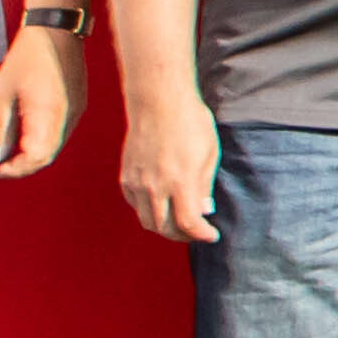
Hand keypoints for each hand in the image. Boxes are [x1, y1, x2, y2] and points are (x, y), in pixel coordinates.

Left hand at [0, 25, 65, 181]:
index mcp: (47, 114)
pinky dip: (43, 144)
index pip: (35, 158)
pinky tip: (27, 139)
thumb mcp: (2, 93)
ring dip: (32, 157)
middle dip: (21, 168)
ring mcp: (76, 113)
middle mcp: (67, 117)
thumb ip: (0, 128)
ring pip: (55, 148)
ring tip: (9, 156)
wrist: (57, 33)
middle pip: (46, 158)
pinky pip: (61, 135)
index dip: (13, 170)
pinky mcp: (79, 108)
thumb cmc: (28, 57)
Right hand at [119, 88, 216, 245]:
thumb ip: (204, 187)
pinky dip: (149, 211)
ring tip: (181, 222)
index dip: (201, 235)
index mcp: (180, 181)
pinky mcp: (125, 176)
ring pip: (147, 220)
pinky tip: (162, 204)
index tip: (212, 236)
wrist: (158, 102)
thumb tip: (203, 211)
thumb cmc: (191, 123)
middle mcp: (154, 186)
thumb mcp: (209, 154)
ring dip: (164, 227)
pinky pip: (135, 205)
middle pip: (164, 228)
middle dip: (183, 236)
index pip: (188, 223)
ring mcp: (136, 182)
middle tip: (197, 232)